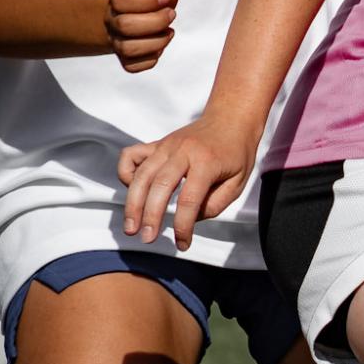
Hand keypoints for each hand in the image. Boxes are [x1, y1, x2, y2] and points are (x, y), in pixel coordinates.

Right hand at [105, 0, 177, 71]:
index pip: (121, 1)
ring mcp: (117, 41)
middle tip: (171, 14)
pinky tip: (159, 44)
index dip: (148, 0)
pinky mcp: (125, 59)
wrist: (141, 14)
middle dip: (155, 21)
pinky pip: (133, 66)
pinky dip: (151, 58)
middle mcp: (112, 21)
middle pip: (125, 26)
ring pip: (128, 49)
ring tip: (169, 32)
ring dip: (156, 42)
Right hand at [118, 111, 257, 250]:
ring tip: (131, 228)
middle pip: (160, 186)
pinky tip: (132, 191)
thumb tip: (190, 219)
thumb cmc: (236, 154)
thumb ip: (215, 204)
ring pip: (142, 174)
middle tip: (147, 239)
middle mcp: (182, 152)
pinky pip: (131, 156)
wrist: (230, 119)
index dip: (184, 227)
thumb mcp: (237, 183)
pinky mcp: (156, 144)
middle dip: (150, 216)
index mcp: (207, 162)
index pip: (190, 200)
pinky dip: (126, 173)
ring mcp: (166, 145)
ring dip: (133, 203)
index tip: (183, 245)